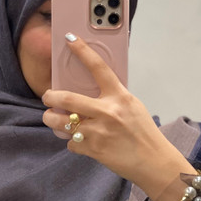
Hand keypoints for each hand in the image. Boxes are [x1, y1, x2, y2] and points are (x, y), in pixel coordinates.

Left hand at [41, 34, 195, 200]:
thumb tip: (92, 91)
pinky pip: (71, 143)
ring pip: (62, 123)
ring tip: (52, 119)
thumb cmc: (144, 133)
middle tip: (47, 97)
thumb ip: (113, 97)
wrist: (153, 161)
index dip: (82, 51)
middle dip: (50, 97)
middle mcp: (107, 112)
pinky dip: (72, 143)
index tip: (69, 39)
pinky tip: (79, 142)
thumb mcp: (132, 107)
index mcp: (119, 97)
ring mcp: (98, 132)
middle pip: (67, 98)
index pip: (98, 68)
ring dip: (52, 120)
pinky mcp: (93, 150)